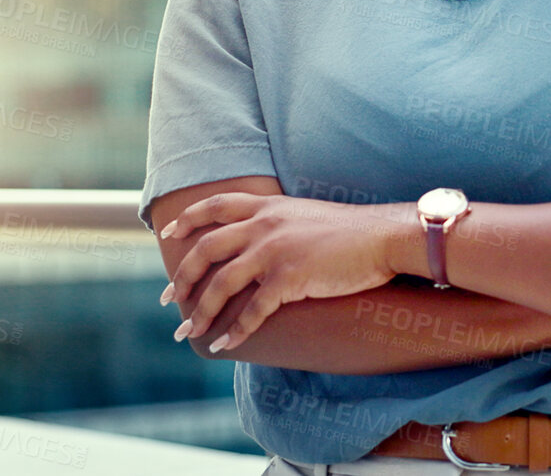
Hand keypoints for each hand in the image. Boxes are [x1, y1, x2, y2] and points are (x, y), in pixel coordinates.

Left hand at [159, 192, 409, 350]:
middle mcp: (264, 225)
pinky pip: (253, 311)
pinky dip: (235, 332)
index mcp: (267, 207)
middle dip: (182, 277)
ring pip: (221, 283)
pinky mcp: (290, 278)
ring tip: (189, 331)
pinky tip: (225, 345)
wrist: (382, 236)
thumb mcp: (306, 214)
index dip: (188, 219)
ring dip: (201, 311)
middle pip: (206, 249)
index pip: (216, 206)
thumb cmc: (351, 230)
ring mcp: (274, 251)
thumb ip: (279, 222)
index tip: (169, 232)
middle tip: (169, 298)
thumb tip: (262, 240)